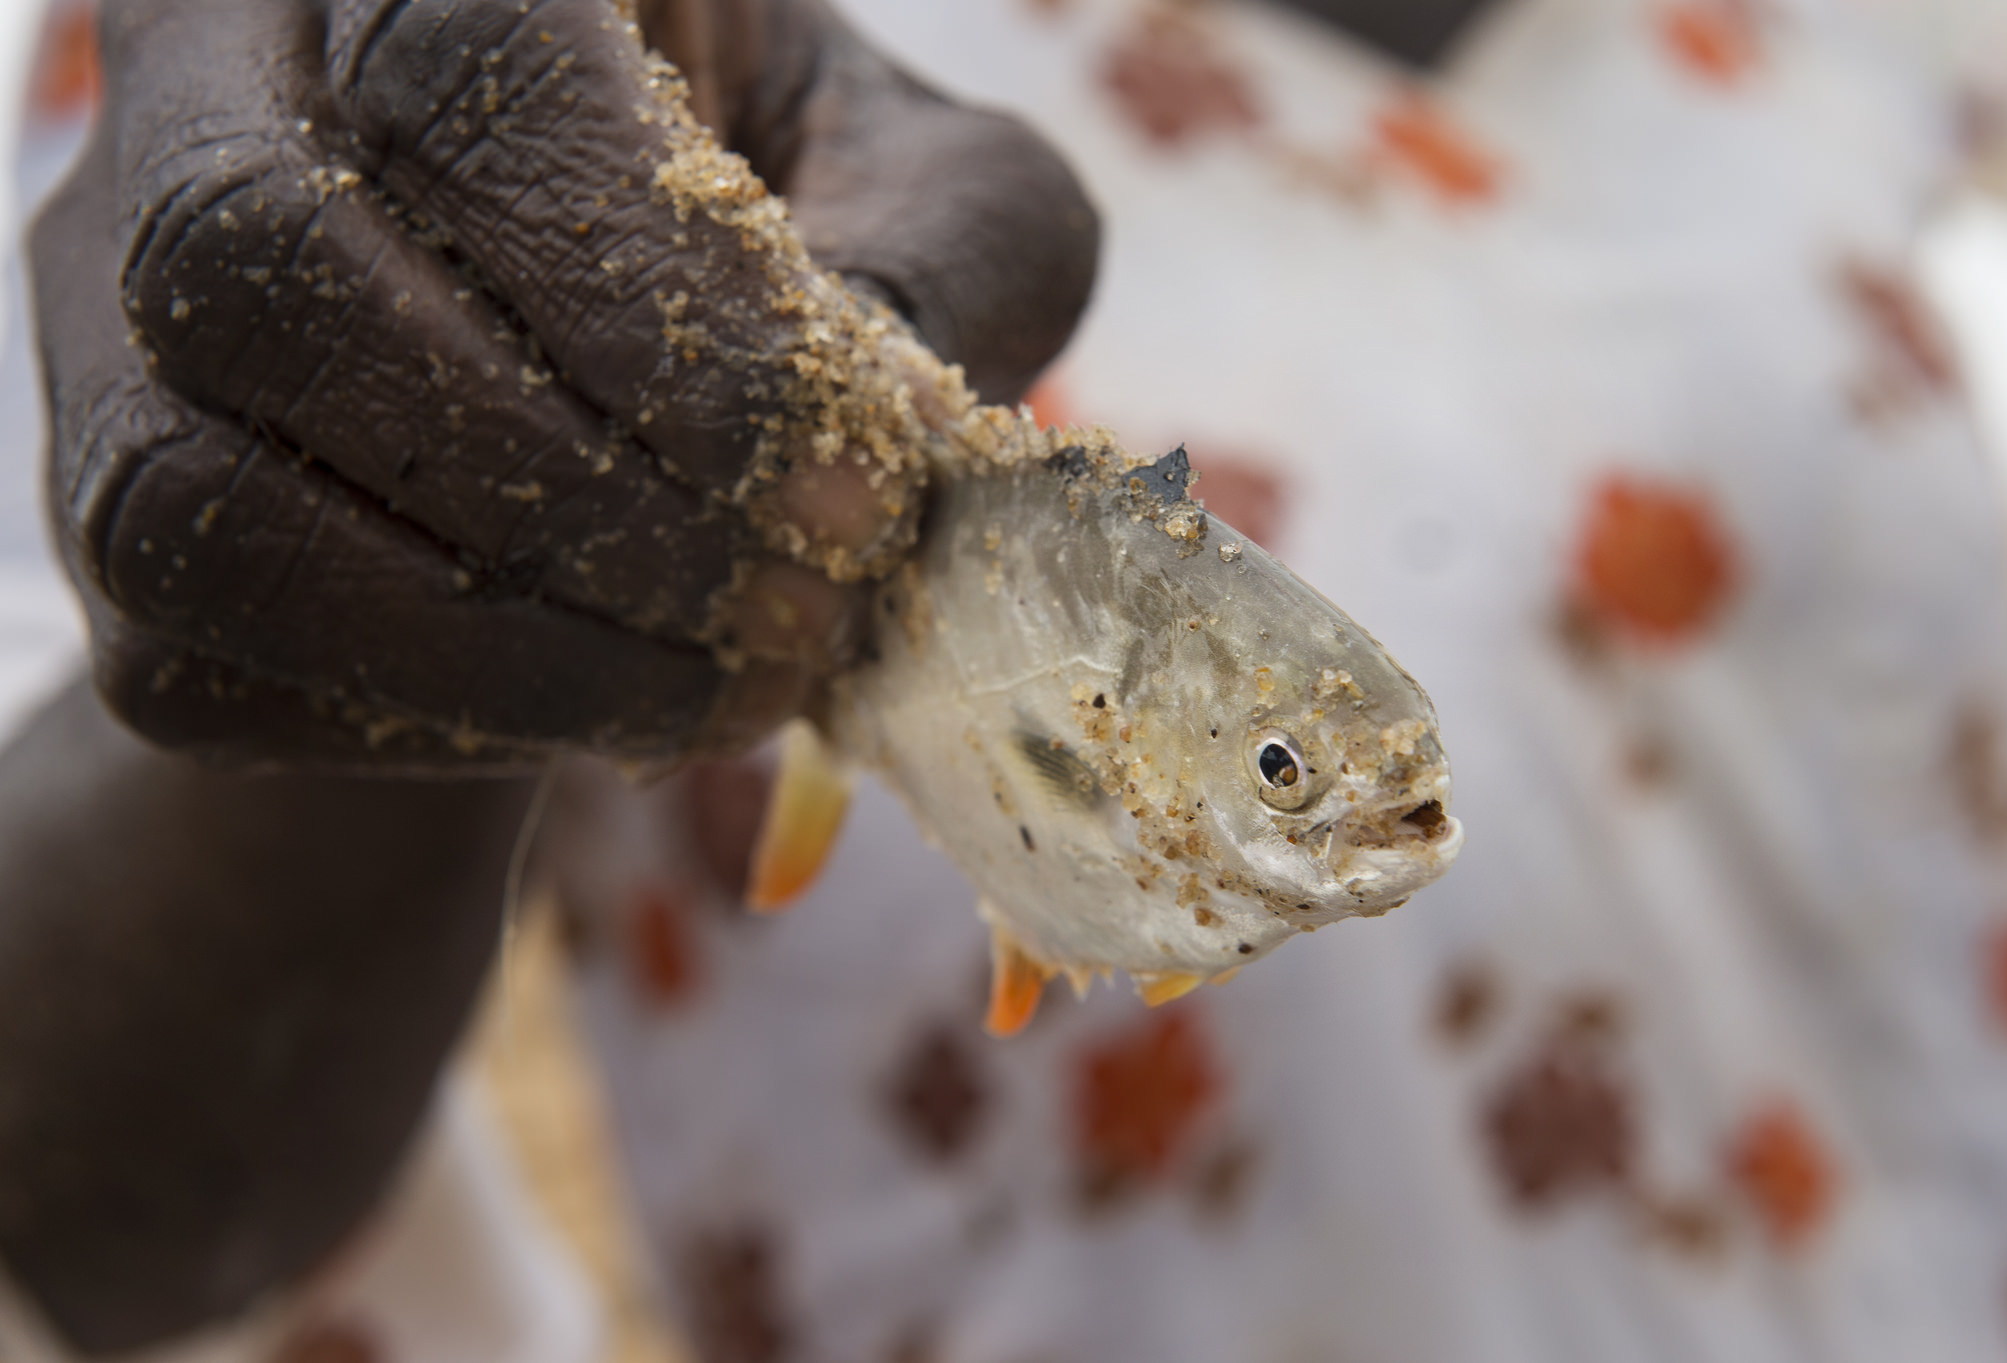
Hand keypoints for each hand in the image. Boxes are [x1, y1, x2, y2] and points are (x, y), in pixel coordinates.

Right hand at [34, 0, 1097, 770]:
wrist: (605, 369)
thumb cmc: (790, 233)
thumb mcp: (923, 203)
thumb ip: (945, 271)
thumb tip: (886, 446)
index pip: (462, 80)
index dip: (672, 323)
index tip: (854, 505)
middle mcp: (202, 75)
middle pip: (261, 267)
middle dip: (570, 499)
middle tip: (794, 621)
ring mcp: (103, 298)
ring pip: (185, 486)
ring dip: (497, 649)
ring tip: (731, 692)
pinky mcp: (99, 499)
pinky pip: (196, 657)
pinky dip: (432, 727)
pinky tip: (613, 710)